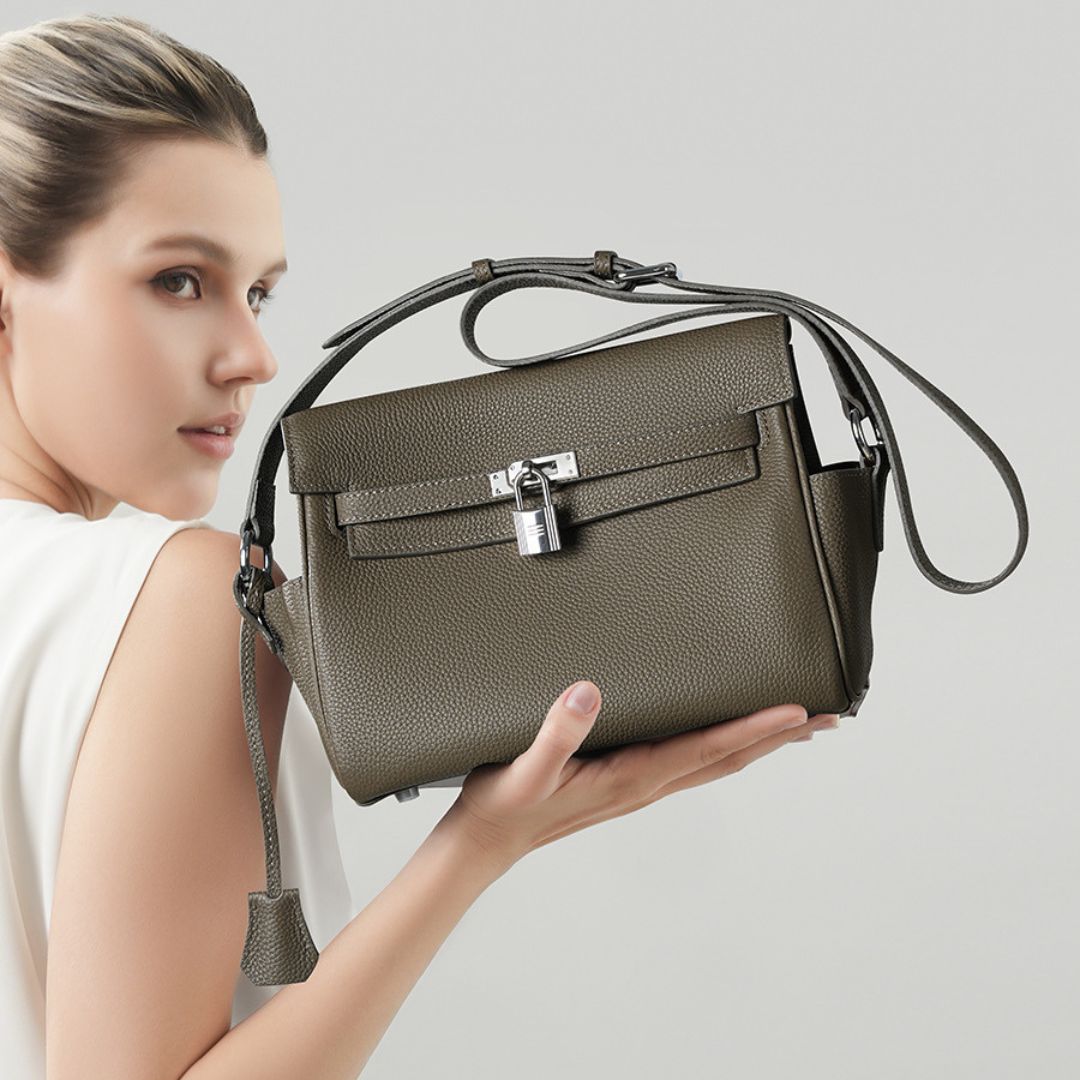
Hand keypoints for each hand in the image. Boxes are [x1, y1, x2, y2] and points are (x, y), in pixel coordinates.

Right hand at [437, 680, 839, 866]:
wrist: (487, 842)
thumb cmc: (506, 806)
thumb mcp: (525, 769)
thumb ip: (557, 733)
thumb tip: (587, 693)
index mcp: (633, 777)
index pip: (708, 748)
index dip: (756, 728)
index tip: (798, 712)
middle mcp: (647, 784)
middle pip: (729, 759)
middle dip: (778, 739)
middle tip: (825, 720)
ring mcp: (641, 787)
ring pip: (716, 763)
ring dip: (758, 744)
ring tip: (794, 729)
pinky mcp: (629, 783)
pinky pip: (692, 765)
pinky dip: (725, 749)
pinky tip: (726, 740)